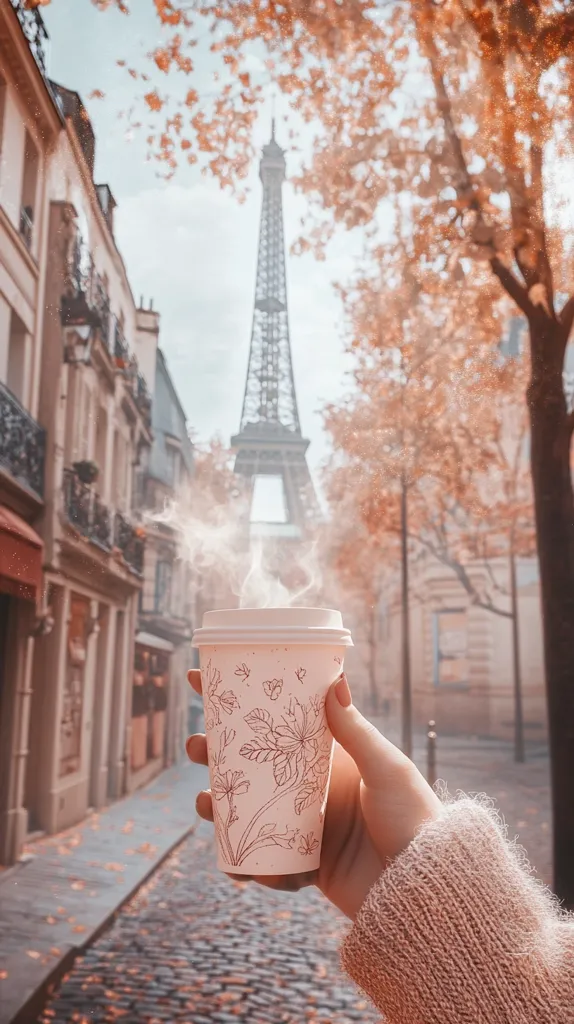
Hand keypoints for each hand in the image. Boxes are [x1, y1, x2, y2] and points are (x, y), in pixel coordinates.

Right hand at [185, 671, 440, 919]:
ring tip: (206, 804)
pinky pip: (265, 863)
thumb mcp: (386, 770)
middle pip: (252, 764)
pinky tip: (246, 869)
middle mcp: (312, 787)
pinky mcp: (304, 865)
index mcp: (330, 757)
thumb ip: (356, 732)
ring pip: (248, 811)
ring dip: (220, 808)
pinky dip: (251, 865)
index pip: (280, 719)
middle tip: (195, 747)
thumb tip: (334, 682)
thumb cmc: (415, 819)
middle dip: (216, 754)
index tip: (201, 677)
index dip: (242, 699)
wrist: (427, 889)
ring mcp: (304, 826)